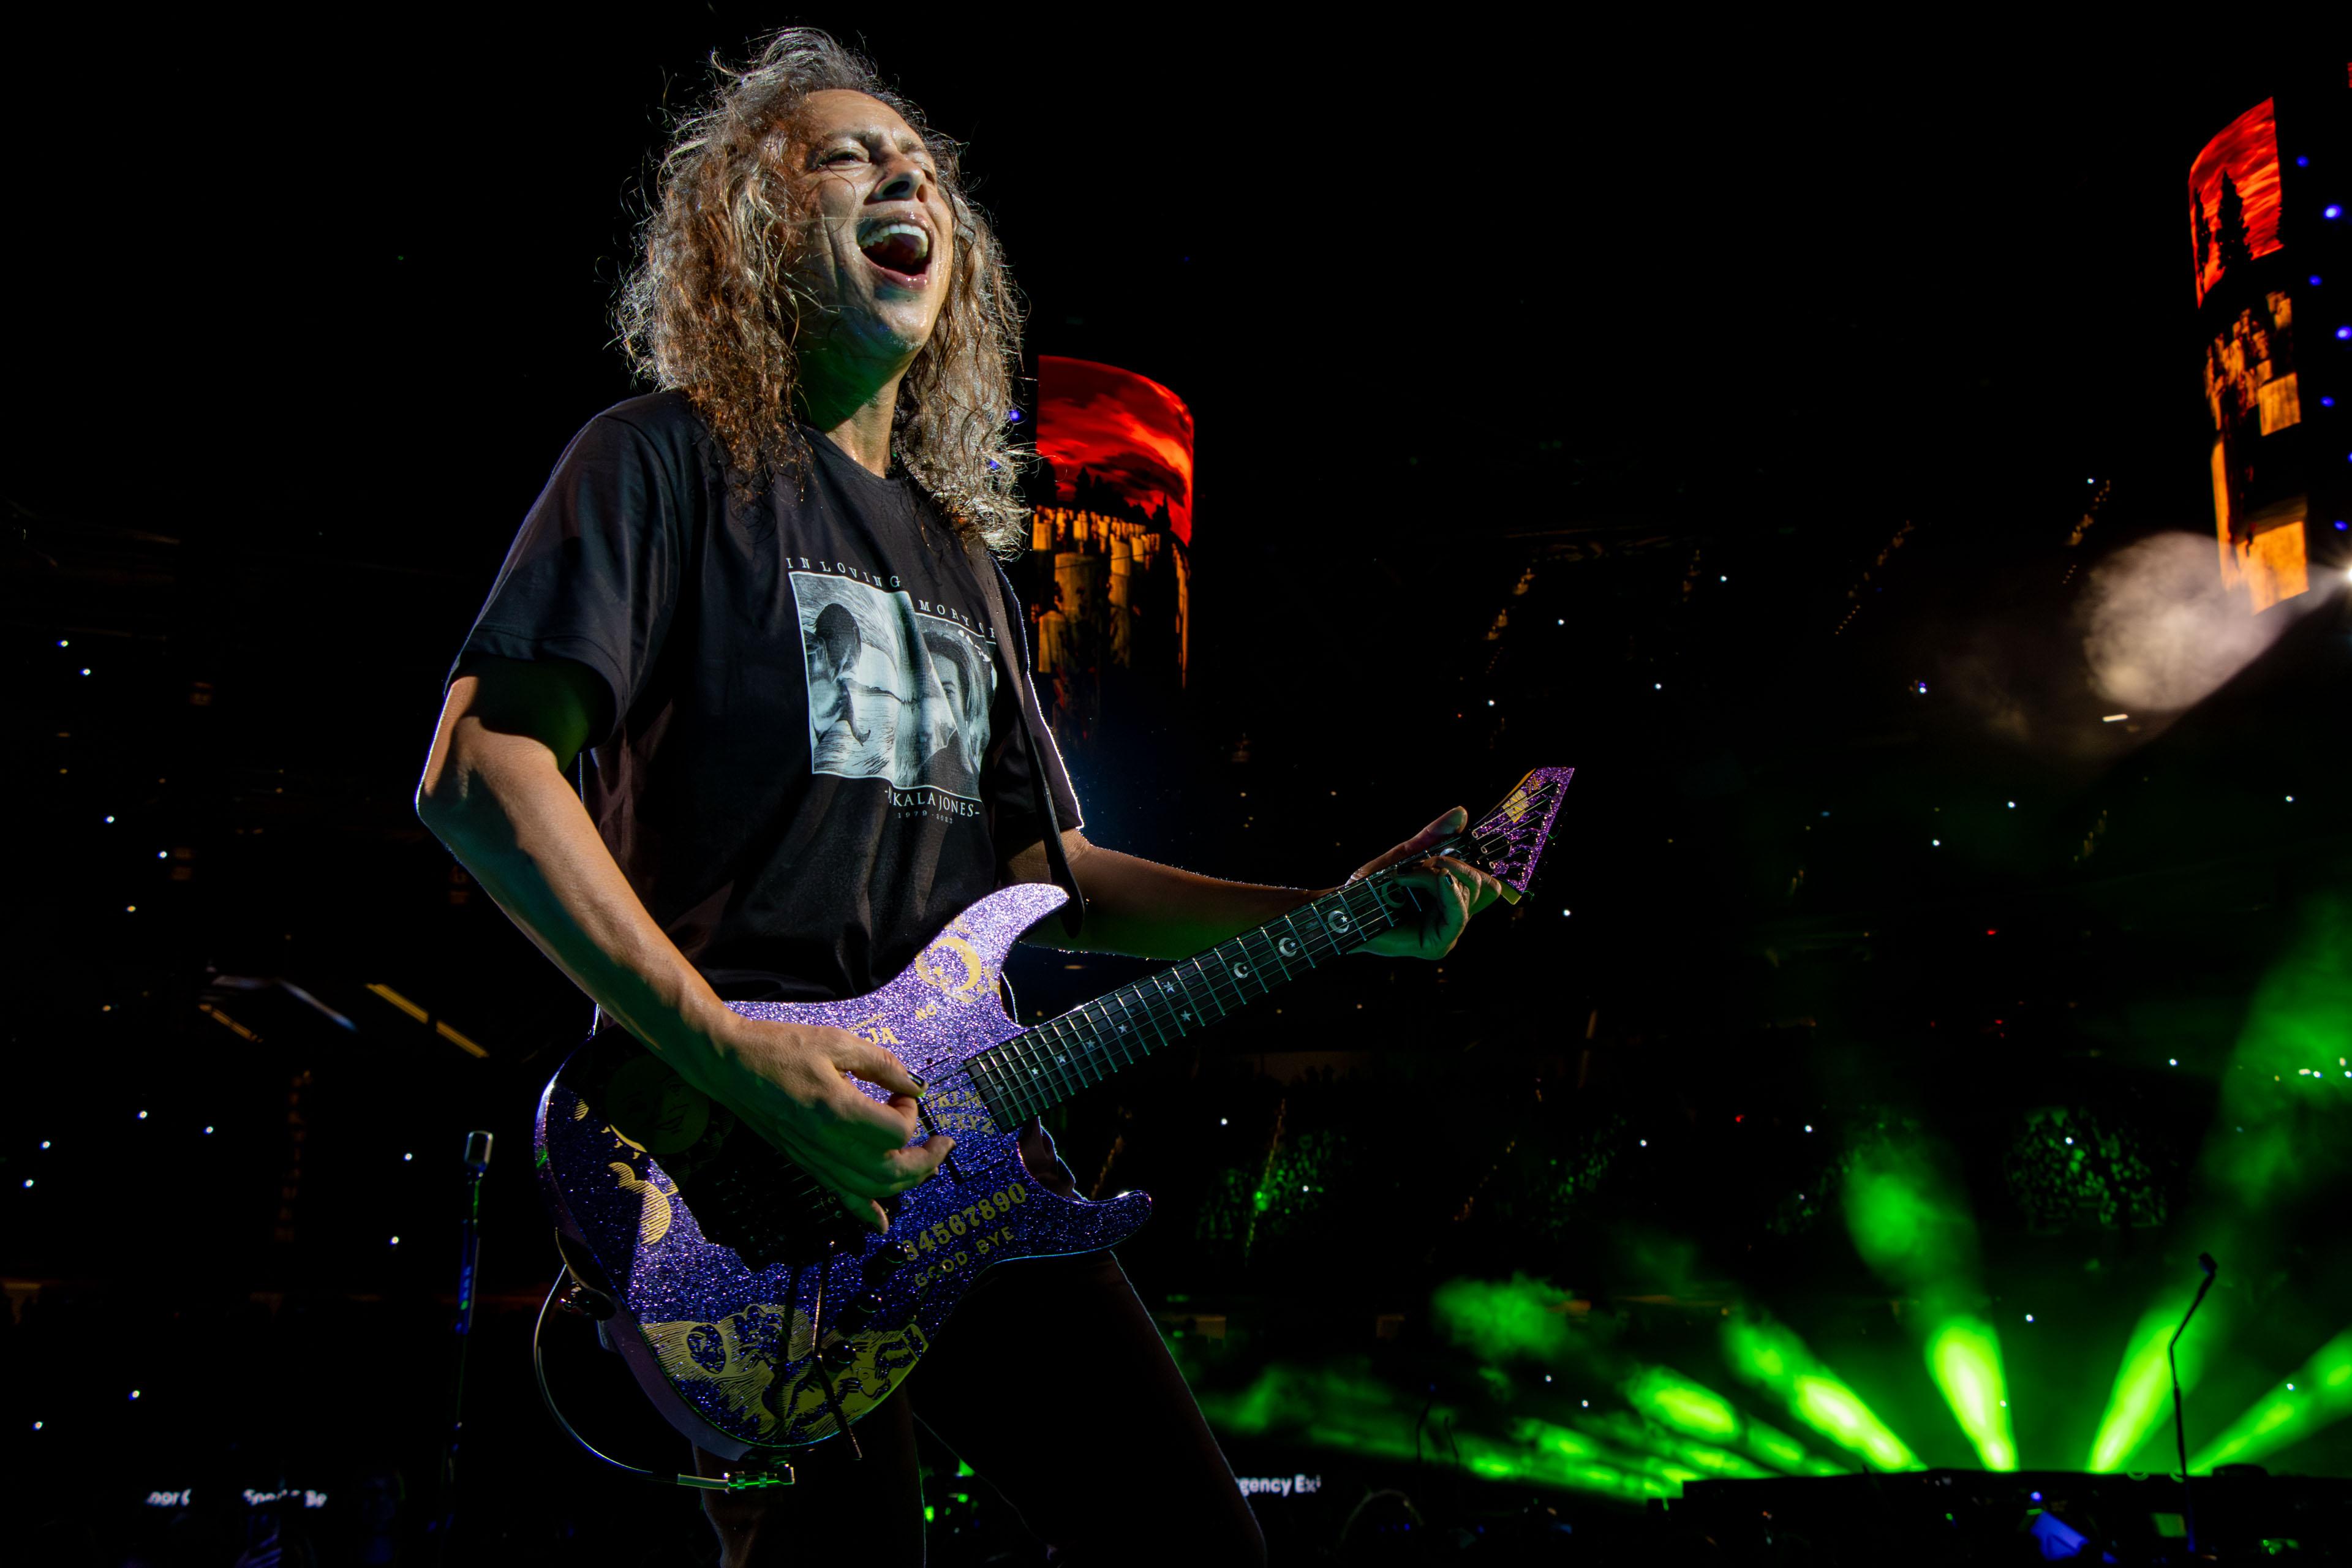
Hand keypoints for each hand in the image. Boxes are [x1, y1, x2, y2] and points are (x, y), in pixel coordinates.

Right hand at [693, 1012, 953, 1231]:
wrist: (728, 1065)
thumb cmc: (779, 1047)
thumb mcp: (836, 1041)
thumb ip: (880, 1064)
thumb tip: (914, 1084)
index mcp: (837, 1109)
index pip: (896, 1130)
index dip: (910, 1110)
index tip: (901, 1092)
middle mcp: (826, 1143)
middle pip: (892, 1170)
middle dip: (926, 1159)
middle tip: (943, 1141)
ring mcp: (814, 1158)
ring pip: (871, 1189)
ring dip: (907, 1182)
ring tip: (926, 1165)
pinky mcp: (805, 1164)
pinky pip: (839, 1197)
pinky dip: (864, 1212)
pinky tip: (881, 1223)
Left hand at [1341, 806, 1505, 960]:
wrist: (1344, 911)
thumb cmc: (1372, 887)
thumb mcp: (1406, 856)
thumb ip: (1433, 836)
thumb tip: (1461, 812)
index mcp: (1451, 897)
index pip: (1483, 878)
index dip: (1475, 860)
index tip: (1450, 846)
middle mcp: (1454, 915)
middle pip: (1481, 883)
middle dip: (1454, 863)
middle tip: (1426, 860)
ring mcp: (1448, 932)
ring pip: (1468, 893)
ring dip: (1437, 874)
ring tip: (1406, 874)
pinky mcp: (1438, 945)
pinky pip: (1457, 915)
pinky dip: (1445, 891)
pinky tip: (1432, 879)